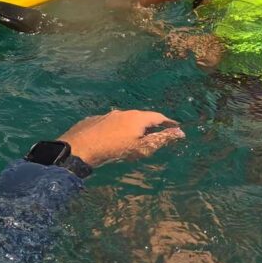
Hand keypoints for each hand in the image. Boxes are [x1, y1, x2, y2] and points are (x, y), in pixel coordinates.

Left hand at [58, 109, 183, 167]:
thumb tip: (180, 132)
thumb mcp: (142, 148)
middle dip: (149, 124)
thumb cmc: (116, 149)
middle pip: (140, 117)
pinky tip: (113, 138)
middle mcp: (122, 112)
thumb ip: (161, 139)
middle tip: (156, 131)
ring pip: (123, 120)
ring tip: (135, 136)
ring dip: (131, 127)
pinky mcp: (93, 121)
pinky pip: (109, 124)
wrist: (81, 148)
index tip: (175, 126)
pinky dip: (116, 130)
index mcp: (136, 117)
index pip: (157, 117)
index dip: (167, 122)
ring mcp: (106, 115)